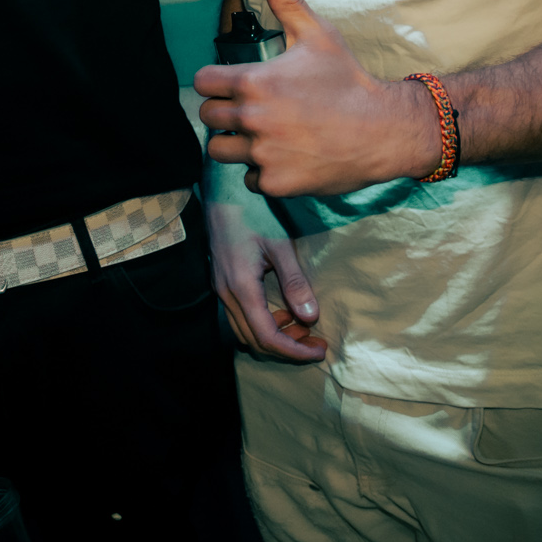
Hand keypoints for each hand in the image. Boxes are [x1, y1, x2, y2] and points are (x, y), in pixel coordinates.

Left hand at [195, 0, 437, 194]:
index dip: (216, 83)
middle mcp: (252, 119)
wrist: (384, 129)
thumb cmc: (348, 80)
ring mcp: (262, 154)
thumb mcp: (317, 34)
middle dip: (225, 113)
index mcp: (253, 82)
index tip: (234, 86)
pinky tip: (286, 156)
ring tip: (267, 135)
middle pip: (207, 118)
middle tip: (255, 111)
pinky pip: (248, 179)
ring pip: (221, 151)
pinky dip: (261, 171)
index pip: (202, 84)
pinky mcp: (275, 183)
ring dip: (237, 144)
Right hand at [205, 192, 325, 361]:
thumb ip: (294, 281)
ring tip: (302, 330)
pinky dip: (262, 324)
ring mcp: (221, 288)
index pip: (267, 337)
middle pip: (254, 341)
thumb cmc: (253, 212)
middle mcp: (227, 294)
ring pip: (245, 331)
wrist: (222, 190)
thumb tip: (311, 316)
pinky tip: (282, 312)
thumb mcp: (279, 244)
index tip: (319, 350)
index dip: (294, 351)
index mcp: (242, 288)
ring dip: (274, 338)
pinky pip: (240, 317)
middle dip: (286, 349)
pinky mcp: (222, 281)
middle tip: (315, 343)